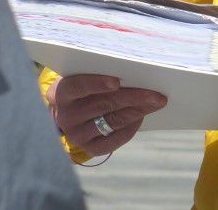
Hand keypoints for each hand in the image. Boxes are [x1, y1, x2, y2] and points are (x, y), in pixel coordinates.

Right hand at [47, 74, 167, 155]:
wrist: (67, 113)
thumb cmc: (81, 87)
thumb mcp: (80, 76)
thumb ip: (97, 72)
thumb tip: (131, 68)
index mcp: (61, 93)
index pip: (78, 86)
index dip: (97, 83)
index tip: (117, 81)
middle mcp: (67, 116)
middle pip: (103, 105)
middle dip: (133, 97)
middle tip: (155, 94)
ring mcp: (77, 135)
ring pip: (112, 121)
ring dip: (138, 111)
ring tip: (156, 103)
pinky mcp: (90, 148)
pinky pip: (114, 139)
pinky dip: (130, 127)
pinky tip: (141, 116)